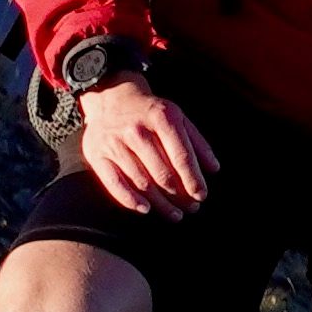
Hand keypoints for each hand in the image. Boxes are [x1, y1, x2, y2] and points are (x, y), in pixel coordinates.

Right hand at [79, 78, 212, 218]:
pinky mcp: (97, 155)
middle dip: (180, 196)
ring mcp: (115, 143)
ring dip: (161, 203)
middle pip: (163, 173)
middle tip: (191, 208)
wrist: (111, 96)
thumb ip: (197, 142)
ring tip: (175, 214)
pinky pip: (115, 183)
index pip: (182, 157)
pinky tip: (146, 209)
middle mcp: (138, 131)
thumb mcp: (178, 116)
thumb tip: (214, 169)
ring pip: (142, 182)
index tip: (202, 195)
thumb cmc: (150, 112)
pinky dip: (130, 200)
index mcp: (162, 118)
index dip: (193, 180)